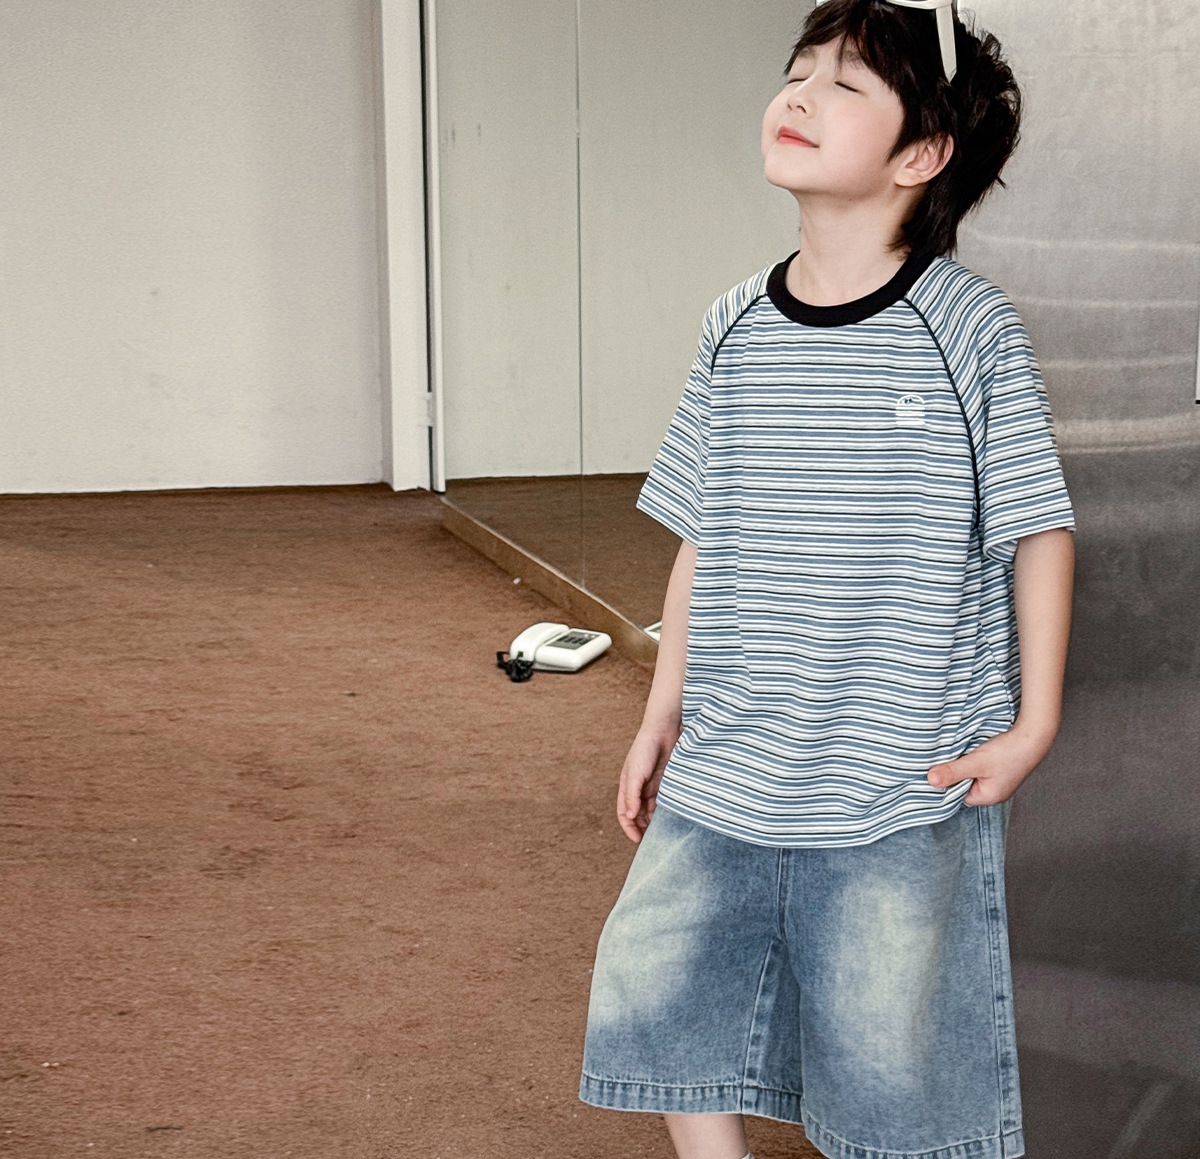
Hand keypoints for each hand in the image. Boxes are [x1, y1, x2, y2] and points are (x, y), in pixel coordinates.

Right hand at [617, 723, 680, 842]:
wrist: (664, 731)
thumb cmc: (645, 749)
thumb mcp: (635, 773)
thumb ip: (632, 795)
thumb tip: (630, 816)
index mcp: (626, 786)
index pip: (624, 813)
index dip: (628, 827)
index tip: (637, 840)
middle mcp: (638, 789)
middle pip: (637, 815)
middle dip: (641, 828)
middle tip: (650, 841)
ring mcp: (651, 787)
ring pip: (650, 811)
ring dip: (653, 822)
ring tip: (661, 833)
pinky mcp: (664, 784)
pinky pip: (662, 803)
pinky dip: (663, 812)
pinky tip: (669, 819)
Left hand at [927, 720, 1056, 805]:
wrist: (1035, 735)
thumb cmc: (1009, 752)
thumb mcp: (976, 762)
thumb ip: (953, 771)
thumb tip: (930, 780)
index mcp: (987, 797)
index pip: (956, 795)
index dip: (945, 781)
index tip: (933, 768)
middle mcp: (993, 792)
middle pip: (963, 784)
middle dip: (954, 772)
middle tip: (944, 758)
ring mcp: (998, 781)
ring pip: (971, 774)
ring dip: (964, 764)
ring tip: (958, 752)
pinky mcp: (1000, 769)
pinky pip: (980, 768)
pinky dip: (973, 759)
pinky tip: (970, 749)